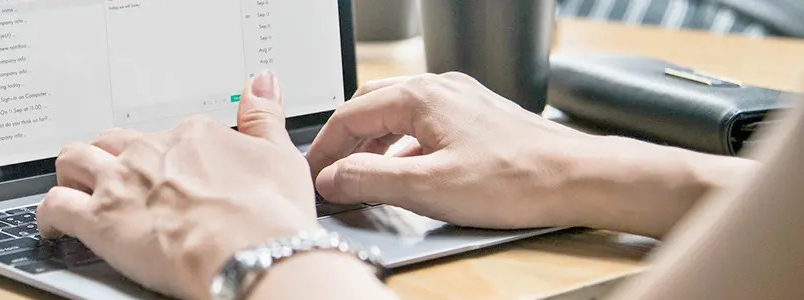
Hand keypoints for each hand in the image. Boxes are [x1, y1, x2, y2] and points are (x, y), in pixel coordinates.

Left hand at [37, 72, 321, 298]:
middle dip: (109, 158)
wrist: (251, 254)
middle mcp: (150, 152)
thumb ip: (262, 117)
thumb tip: (260, 84)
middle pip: (113, 142)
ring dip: (71, 174)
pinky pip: (55, 206)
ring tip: (76, 189)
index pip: (167, 136)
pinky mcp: (100, 220)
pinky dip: (49, 215)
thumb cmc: (268, 216)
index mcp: (192, 136)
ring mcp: (122, 184)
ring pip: (74, 161)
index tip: (173, 175)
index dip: (167, 157)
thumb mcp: (279, 155)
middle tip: (117, 179)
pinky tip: (54, 225)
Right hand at [306, 73, 749, 235]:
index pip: (349, 115)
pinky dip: (400, 145)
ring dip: (372, 142)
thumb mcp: (429, 188)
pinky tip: (406, 171)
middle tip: (328, 172)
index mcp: (420, 97)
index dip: (324, 149)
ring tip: (359, 173)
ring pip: (398, 113)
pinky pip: (424, 124)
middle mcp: (439, 89)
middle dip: (345, 140)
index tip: (312, 175)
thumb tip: (331, 178)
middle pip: (371, 107)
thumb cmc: (517, 180)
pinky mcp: (478, 118)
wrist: (579, 179)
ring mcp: (461, 101)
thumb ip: (370, 180)